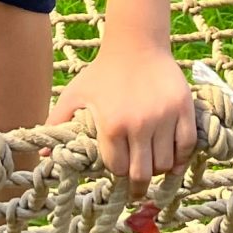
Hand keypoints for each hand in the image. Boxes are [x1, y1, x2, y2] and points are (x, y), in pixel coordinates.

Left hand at [50, 38, 195, 190]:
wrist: (136, 43)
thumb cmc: (103, 71)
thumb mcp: (75, 94)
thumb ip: (57, 123)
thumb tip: (45, 154)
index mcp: (111, 125)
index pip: (118, 169)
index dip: (118, 172)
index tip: (119, 169)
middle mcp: (139, 125)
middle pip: (143, 173)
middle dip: (139, 185)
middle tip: (138, 188)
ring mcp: (164, 117)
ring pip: (166, 163)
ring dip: (159, 169)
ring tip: (153, 166)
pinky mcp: (183, 109)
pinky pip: (187, 145)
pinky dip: (181, 157)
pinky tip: (173, 158)